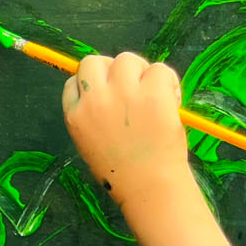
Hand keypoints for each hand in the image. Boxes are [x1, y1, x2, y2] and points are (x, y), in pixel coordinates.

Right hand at [62, 52, 191, 210]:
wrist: (148, 186)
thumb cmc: (121, 172)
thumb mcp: (90, 142)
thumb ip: (93, 114)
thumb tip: (109, 88)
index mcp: (75, 115)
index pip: (75, 80)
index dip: (94, 83)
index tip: (109, 94)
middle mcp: (95, 100)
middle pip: (95, 61)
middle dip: (113, 70)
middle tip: (131, 89)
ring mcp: (123, 94)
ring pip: (128, 59)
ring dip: (142, 73)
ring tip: (152, 96)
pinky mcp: (153, 93)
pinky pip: (159, 69)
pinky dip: (167, 82)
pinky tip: (170, 101)